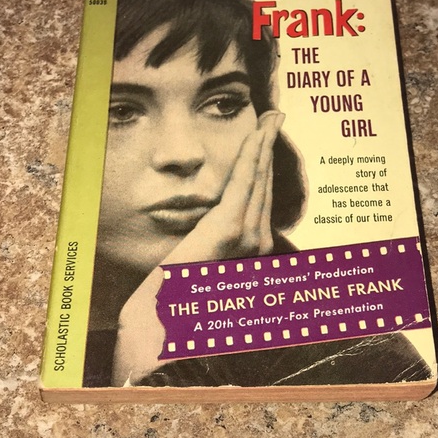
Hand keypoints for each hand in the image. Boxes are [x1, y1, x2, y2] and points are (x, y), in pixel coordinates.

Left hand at [111, 111, 283, 385]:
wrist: (162, 320)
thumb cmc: (180, 292)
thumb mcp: (208, 260)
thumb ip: (222, 238)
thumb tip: (224, 217)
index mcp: (255, 248)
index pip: (263, 194)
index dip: (267, 162)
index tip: (268, 134)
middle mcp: (258, 242)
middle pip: (265, 182)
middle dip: (270, 146)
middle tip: (275, 116)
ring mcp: (247, 237)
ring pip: (258, 178)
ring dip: (264, 144)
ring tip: (270, 118)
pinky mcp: (227, 230)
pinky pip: (243, 183)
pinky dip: (252, 155)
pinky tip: (256, 133)